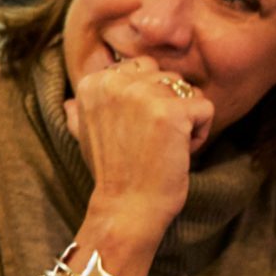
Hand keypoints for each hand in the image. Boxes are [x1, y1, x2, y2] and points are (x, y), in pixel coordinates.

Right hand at [64, 57, 208, 272]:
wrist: (125, 207)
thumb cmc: (112, 171)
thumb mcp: (84, 135)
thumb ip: (84, 110)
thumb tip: (71, 102)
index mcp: (93, 82)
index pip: (141, 68)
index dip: (146, 100)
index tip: (131, 130)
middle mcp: (113, 82)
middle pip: (166, 76)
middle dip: (168, 105)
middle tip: (151, 138)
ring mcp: (142, 95)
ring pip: (187, 90)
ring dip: (185, 119)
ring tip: (165, 145)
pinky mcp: (171, 112)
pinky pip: (205, 107)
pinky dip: (200, 133)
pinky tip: (179, 151)